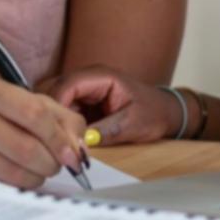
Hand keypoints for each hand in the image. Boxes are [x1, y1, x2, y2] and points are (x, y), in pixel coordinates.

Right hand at [0, 79, 87, 189]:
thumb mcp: (26, 104)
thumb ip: (61, 119)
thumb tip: (79, 149)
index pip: (35, 114)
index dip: (60, 138)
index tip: (74, 156)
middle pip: (28, 149)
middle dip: (52, 163)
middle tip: (57, 165)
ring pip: (17, 173)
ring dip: (38, 177)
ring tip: (38, 169)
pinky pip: (3, 186)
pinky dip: (19, 185)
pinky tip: (16, 174)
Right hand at [42, 65, 181, 144]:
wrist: (165, 113)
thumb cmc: (153, 113)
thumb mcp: (132, 124)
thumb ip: (106, 131)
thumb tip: (81, 143)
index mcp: (101, 76)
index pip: (68, 84)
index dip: (57, 104)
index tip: (53, 128)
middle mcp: (89, 79)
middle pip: (57, 91)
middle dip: (53, 114)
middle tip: (53, 138)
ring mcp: (85, 90)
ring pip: (57, 102)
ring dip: (57, 120)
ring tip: (60, 141)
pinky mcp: (84, 102)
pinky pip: (65, 111)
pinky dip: (63, 125)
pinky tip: (66, 140)